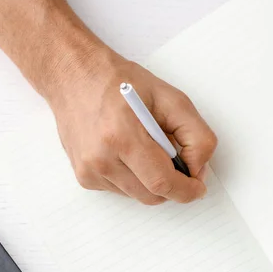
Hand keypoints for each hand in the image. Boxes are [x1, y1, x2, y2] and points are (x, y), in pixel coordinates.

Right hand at [46, 49, 216, 204]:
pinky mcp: (84, 177)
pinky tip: (129, 151)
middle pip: (152, 195)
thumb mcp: (171, 98)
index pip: (161, 182)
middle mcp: (101, 158)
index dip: (186, 190)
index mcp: (122, 136)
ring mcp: (89, 171)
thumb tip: (197, 168)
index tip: (198, 188)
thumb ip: (196, 135)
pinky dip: (135, 177)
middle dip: (173, 185)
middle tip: (180, 162)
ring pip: (139, 195)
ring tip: (150, 148)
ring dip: (153, 180)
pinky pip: (122, 190)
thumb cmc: (121, 83)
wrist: (74, 76)